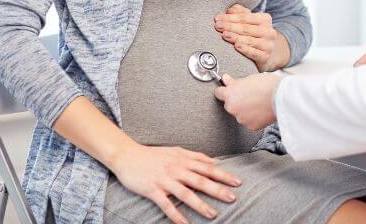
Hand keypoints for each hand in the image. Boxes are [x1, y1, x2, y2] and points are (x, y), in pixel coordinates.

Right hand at [111, 143, 240, 223]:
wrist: (128, 155)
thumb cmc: (154, 154)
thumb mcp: (177, 151)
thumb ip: (195, 156)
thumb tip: (213, 161)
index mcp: (183, 159)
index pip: (208, 168)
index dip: (223, 175)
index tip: (237, 182)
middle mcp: (176, 169)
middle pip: (200, 180)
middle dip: (217, 190)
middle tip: (233, 198)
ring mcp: (164, 180)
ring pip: (185, 194)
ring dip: (200, 205)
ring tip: (213, 214)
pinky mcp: (152, 190)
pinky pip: (166, 204)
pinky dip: (176, 215)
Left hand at [214, 4, 288, 71]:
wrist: (264, 53)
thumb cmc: (253, 34)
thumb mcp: (248, 21)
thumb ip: (240, 13)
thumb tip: (230, 10)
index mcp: (265, 19)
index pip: (245, 17)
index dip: (230, 17)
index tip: (217, 18)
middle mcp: (269, 31)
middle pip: (246, 28)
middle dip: (230, 26)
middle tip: (218, 26)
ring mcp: (268, 45)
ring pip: (249, 40)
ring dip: (235, 37)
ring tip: (224, 35)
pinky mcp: (266, 57)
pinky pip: (254, 53)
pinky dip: (245, 50)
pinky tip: (237, 46)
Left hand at [214, 73, 280, 130]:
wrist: (281, 97)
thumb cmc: (266, 85)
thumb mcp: (248, 78)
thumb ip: (234, 82)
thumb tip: (225, 79)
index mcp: (230, 94)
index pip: (219, 93)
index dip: (224, 91)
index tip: (228, 90)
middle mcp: (232, 108)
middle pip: (230, 104)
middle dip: (237, 101)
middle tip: (250, 95)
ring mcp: (241, 118)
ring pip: (240, 114)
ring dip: (245, 110)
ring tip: (258, 102)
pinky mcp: (250, 126)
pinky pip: (249, 121)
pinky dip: (254, 117)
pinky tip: (261, 110)